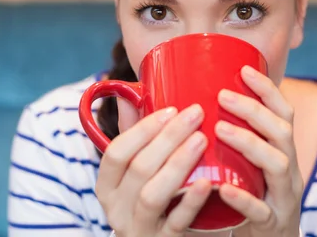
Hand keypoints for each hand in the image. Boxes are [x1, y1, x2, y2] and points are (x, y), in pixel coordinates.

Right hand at [96, 104, 212, 236]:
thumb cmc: (155, 197)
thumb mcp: (137, 169)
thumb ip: (133, 136)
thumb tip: (129, 93)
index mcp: (108, 186)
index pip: (116, 152)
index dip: (143, 129)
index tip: (171, 109)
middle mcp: (117, 209)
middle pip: (138, 169)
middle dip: (168, 138)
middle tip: (196, 114)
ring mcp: (139, 229)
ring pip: (153, 195)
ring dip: (178, 164)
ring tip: (202, 139)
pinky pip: (177, 223)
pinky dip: (192, 201)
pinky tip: (209, 182)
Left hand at [215, 66, 303, 236]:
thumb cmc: (253, 198)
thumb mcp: (250, 166)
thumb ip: (232, 141)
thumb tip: (191, 107)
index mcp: (282, 152)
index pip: (283, 113)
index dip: (267, 90)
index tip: (243, 70)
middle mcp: (289, 170)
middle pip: (283, 132)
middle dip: (254, 110)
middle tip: (223, 96)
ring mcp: (284, 197)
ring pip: (278, 164)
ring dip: (250, 143)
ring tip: (220, 130)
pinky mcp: (273, 224)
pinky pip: (262, 210)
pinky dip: (244, 198)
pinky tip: (223, 188)